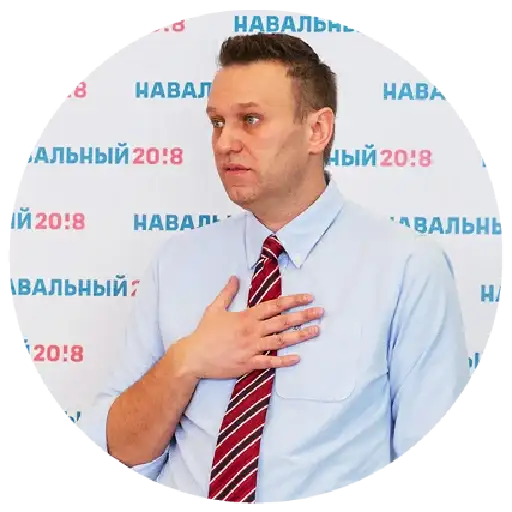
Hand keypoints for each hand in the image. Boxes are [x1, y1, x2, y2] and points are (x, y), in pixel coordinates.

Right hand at [174, 276, 323, 379]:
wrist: (193, 357)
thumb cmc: (204, 333)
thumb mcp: (214, 308)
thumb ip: (227, 293)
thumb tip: (234, 277)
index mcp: (246, 316)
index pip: (274, 306)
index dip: (293, 301)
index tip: (308, 297)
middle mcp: (252, 331)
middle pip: (282, 322)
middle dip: (303, 316)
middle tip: (320, 312)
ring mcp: (251, 348)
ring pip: (280, 341)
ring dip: (300, 336)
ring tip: (316, 331)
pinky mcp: (248, 364)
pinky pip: (270, 362)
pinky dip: (284, 361)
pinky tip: (298, 358)